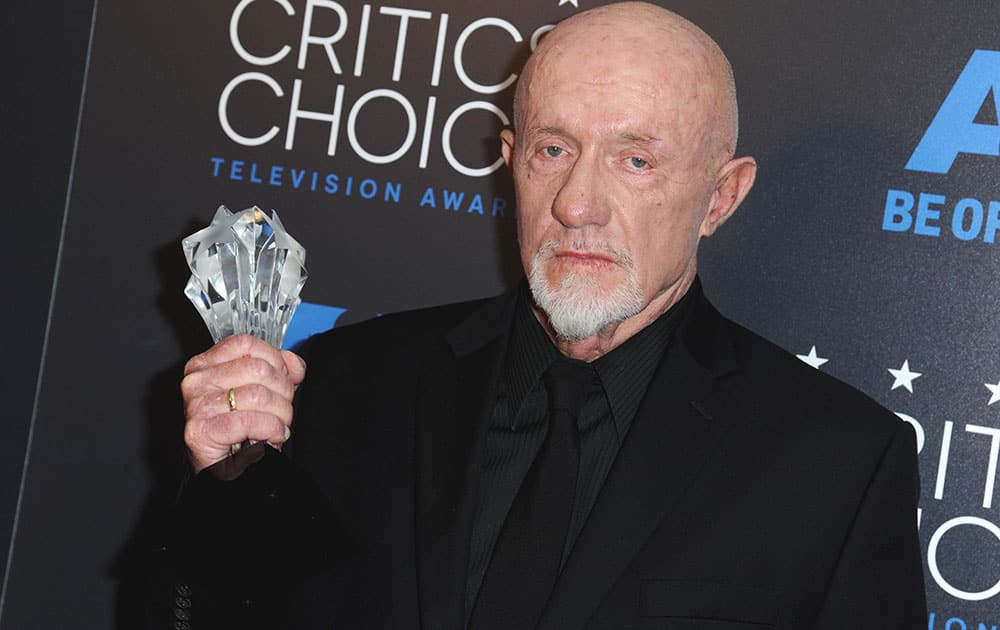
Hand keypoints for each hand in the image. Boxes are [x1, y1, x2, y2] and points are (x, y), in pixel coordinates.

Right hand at [181, 334, 306, 472]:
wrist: (225, 471)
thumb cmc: (240, 431)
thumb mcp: (261, 391)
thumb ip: (278, 370)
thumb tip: (293, 363)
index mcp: (205, 364)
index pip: (247, 345)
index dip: (275, 361)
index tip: (284, 380)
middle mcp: (196, 381)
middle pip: (257, 369)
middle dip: (282, 393)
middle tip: (282, 411)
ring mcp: (196, 405)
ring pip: (258, 395)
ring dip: (280, 415)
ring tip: (278, 425)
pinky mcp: (201, 430)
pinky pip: (250, 421)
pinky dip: (271, 430)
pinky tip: (272, 436)